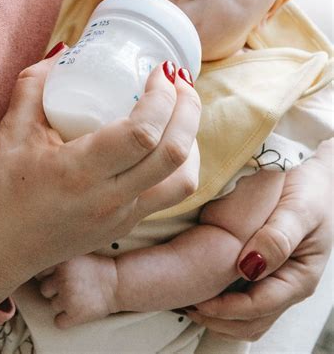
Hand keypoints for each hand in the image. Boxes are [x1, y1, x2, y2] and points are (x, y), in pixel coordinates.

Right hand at [0, 53, 199, 306]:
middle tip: (180, 81)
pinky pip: (170, 195)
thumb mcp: (11, 129)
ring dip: (191, 139)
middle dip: (189, 109)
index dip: (162, 97)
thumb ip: (36, 83)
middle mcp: (110, 198)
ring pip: (183, 180)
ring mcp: (122, 217)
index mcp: (81, 171)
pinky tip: (166, 140)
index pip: (143, 133)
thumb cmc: (2, 187)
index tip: (160, 70)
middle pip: (175, 154)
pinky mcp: (126, 227)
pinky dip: (180, 163)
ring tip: (180, 110)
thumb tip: (66, 50)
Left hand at [37, 254, 117, 326]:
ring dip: (62, 304)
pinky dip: (65, 319)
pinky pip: (58, 322)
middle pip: (44, 290)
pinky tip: (76, 310)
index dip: (48, 276)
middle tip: (71, 287)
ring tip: (78, 297)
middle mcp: (62, 278)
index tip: (58, 277)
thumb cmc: (96, 269)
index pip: (40, 273)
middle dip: (55, 290)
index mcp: (61, 261)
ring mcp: (67, 297)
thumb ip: (59, 259)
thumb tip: (37, 265)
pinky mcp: (74, 314)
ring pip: (52, 305)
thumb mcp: (77, 254)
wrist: (117, 283)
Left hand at [187, 139, 332, 341]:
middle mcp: (287, 286)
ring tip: (188, 300)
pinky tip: (200, 284)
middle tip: (185, 305)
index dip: (228, 309)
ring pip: (247, 318)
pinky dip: (222, 300)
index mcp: (299, 278)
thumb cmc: (309, 189)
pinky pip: (243, 297)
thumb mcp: (300, 209)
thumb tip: (249, 267)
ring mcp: (276, 281)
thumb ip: (279, 237)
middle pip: (251, 322)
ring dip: (218, 316)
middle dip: (219, 320)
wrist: (313, 176)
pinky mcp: (264, 270)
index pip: (260, 308)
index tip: (200, 301)